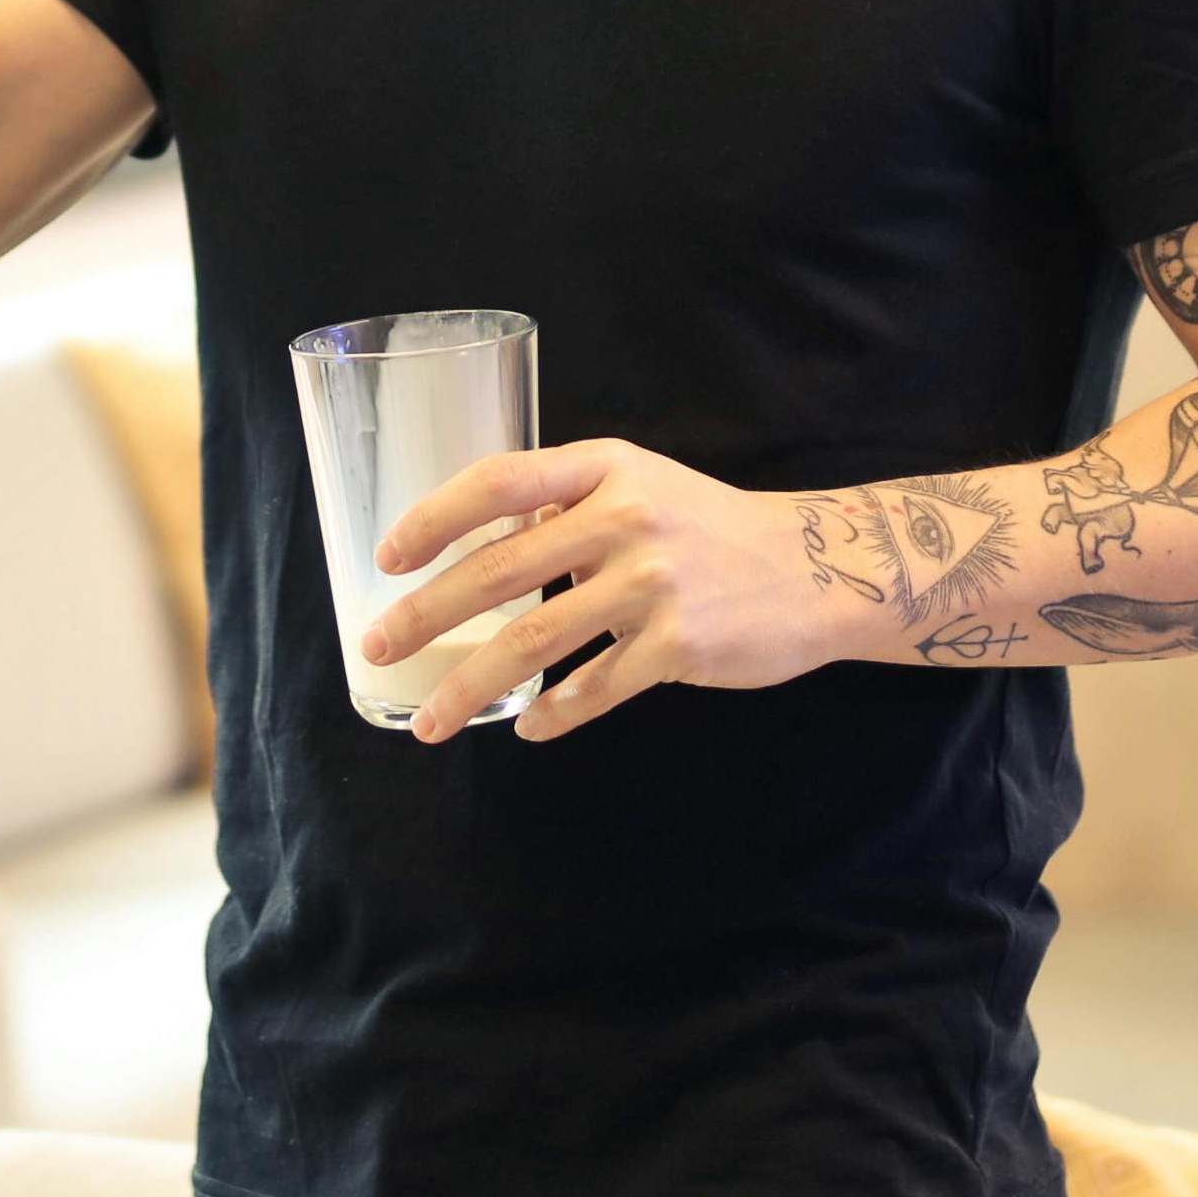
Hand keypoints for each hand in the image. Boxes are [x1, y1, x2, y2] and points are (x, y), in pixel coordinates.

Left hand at [363, 438, 859, 741]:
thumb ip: (566, 505)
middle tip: (378, 649)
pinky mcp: (681, 645)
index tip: (387, 558)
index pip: (498, 481)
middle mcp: (624, 519)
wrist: (819, 568)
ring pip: (536, 641)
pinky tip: (526, 728)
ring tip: (429, 722)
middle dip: (426, 615)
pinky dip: (554, 713)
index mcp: (605, 468)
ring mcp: (653, 584)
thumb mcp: (639, 485)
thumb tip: (483, 542)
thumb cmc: (710, 527)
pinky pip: (597, 688)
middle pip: (499, 570)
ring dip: (472, 686)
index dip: (434, 519)